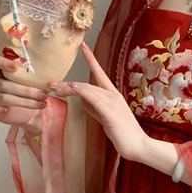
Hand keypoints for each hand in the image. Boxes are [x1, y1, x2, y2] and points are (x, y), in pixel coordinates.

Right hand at [0, 53, 47, 132]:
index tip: (15, 67)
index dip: (0, 62)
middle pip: (3, 84)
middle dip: (26, 90)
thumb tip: (52, 78)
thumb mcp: (31, 78)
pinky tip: (5, 110)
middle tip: (43, 94)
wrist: (28, 109)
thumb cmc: (27, 89)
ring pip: (3, 98)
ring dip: (25, 102)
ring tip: (41, 103)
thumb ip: (34, 72)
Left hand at [49, 42, 147, 161]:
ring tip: (56, 89)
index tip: (84, 46)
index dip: (92, 60)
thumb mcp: (106, 118)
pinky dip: (81, 91)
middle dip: (69, 84)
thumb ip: (95, 108)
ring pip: (87, 89)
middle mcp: (113, 95)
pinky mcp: (110, 112)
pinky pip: (93, 98)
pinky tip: (72, 87)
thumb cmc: (124, 134)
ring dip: (70, 88)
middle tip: (52, 84)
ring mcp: (112, 103)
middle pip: (88, 84)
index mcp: (113, 96)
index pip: (100, 74)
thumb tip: (82, 99)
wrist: (139, 146)